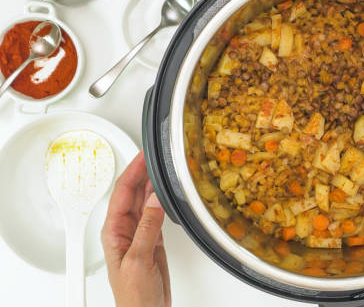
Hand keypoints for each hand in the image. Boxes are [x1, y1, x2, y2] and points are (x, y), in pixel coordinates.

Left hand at [101, 152, 170, 306]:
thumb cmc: (133, 295)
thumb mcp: (138, 259)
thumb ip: (147, 228)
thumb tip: (154, 201)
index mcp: (114, 231)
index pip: (122, 193)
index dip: (133, 171)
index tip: (143, 155)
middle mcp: (124, 229)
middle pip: (132, 192)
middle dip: (142, 171)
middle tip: (155, 154)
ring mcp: (139, 233)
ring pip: (144, 200)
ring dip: (152, 183)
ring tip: (162, 166)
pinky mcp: (152, 239)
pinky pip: (156, 213)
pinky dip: (162, 200)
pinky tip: (167, 192)